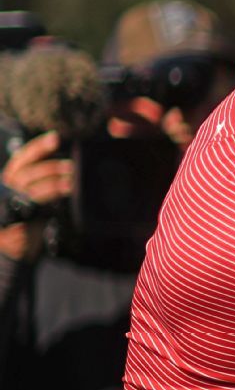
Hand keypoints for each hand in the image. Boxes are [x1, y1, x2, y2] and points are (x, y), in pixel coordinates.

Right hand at [0, 131, 71, 260]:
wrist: (15, 251)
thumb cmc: (27, 220)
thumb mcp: (33, 196)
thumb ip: (42, 181)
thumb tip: (67, 166)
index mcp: (9, 181)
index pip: (21, 159)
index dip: (37, 147)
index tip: (56, 138)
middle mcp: (5, 190)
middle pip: (26, 172)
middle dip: (51, 167)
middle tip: (71, 167)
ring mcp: (8, 206)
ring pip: (30, 188)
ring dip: (54, 183)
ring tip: (72, 183)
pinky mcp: (14, 222)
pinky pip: (35, 208)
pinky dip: (50, 200)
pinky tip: (65, 195)